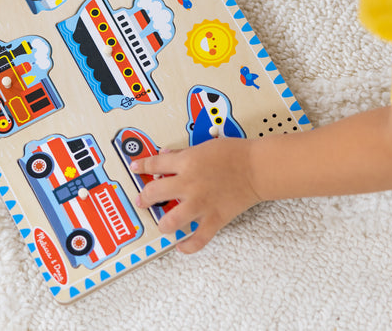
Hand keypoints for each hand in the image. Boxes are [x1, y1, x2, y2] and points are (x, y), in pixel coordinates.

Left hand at [131, 137, 260, 253]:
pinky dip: (188, 246)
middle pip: (155, 192)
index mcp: (186, 163)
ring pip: (171, 221)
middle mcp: (189, 184)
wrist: (256, 167)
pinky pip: (197, 239)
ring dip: (163, 223)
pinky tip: (181, 245)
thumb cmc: (234, 153)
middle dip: (144, 197)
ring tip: (162, 222)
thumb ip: (182, 153)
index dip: (142, 166)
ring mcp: (200, 204)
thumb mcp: (204, 146)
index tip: (135, 168)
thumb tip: (165, 155)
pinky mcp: (214, 219)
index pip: (155, 164)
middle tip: (142, 200)